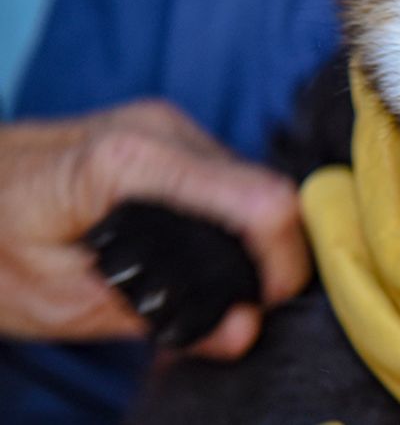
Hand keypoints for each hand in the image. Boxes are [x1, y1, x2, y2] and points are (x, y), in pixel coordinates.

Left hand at [0, 100, 308, 358]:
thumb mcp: (61, 302)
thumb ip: (158, 318)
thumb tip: (244, 329)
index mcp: (131, 161)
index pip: (260, 199)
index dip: (283, 258)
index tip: (270, 305)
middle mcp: (160, 128)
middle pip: (265, 188)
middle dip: (270, 254)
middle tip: (241, 310)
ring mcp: (165, 124)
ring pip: (253, 180)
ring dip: (252, 237)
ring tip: (219, 288)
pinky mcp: (166, 132)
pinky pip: (228, 175)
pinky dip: (231, 218)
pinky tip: (202, 254)